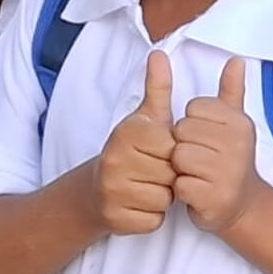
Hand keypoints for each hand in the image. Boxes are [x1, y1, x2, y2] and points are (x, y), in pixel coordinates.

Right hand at [93, 51, 176, 234]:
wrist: (98, 190)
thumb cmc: (133, 151)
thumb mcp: (146, 118)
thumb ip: (158, 87)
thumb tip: (160, 53)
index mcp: (127, 132)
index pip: (174, 145)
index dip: (174, 151)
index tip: (161, 151)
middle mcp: (115, 159)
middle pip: (171, 173)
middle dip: (170, 175)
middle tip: (155, 170)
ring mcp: (112, 190)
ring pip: (164, 198)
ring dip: (163, 196)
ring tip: (147, 186)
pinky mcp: (115, 218)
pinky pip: (154, 220)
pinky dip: (153, 216)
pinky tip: (140, 204)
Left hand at [172, 58, 260, 232]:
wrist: (243, 204)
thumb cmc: (230, 159)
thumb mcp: (233, 123)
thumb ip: (231, 90)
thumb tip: (236, 60)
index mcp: (239, 122)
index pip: (193, 109)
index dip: (192, 124)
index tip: (206, 138)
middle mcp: (238, 145)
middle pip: (182, 132)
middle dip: (184, 146)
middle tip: (201, 159)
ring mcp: (228, 172)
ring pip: (178, 157)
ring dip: (181, 169)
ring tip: (198, 174)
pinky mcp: (215, 197)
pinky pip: (180, 184)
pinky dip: (182, 190)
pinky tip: (197, 191)